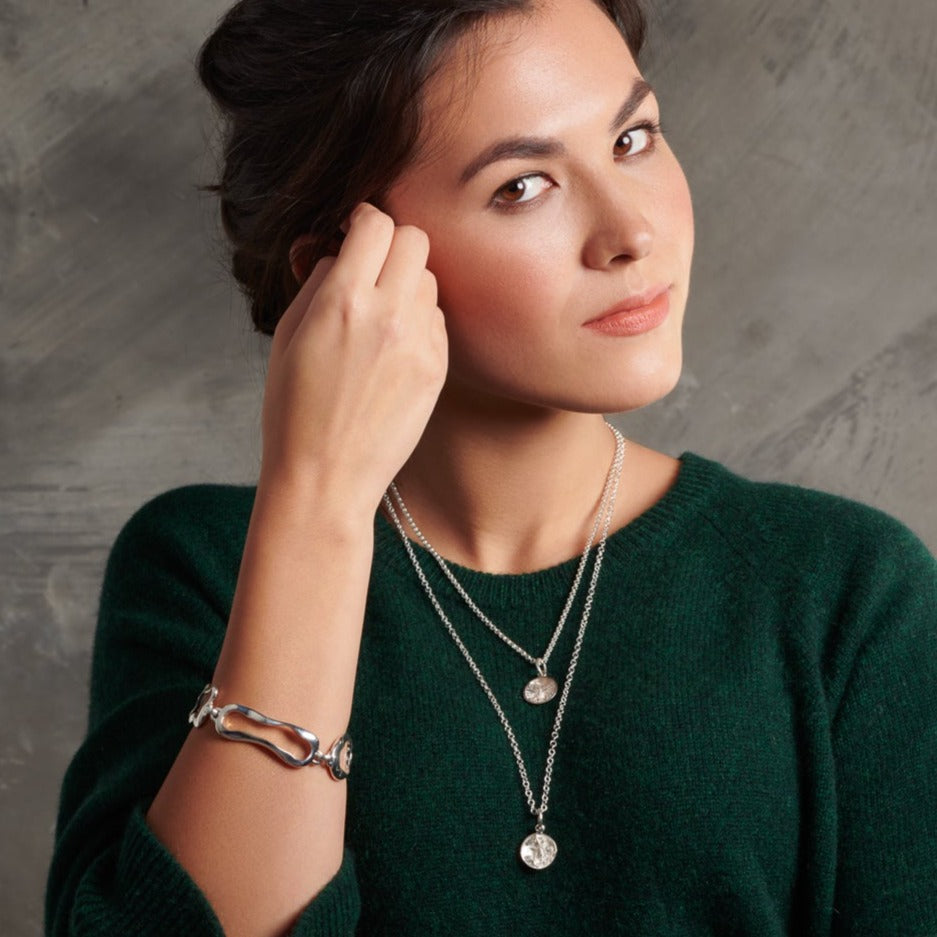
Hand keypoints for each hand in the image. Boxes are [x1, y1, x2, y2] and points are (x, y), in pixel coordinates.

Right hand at [258, 203, 447, 516]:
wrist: (326, 477)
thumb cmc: (294, 410)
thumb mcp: (288, 336)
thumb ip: (319, 282)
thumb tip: (341, 251)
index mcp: (343, 301)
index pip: (376, 223)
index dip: (362, 221)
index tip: (353, 232)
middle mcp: (389, 315)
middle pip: (414, 240)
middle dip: (391, 245)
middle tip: (370, 268)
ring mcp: (420, 343)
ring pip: (428, 280)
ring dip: (406, 284)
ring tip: (378, 317)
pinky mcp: (438, 370)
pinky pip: (437, 320)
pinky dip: (418, 321)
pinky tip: (393, 349)